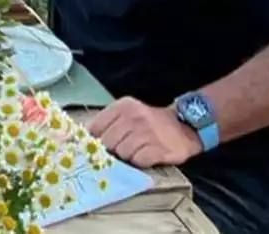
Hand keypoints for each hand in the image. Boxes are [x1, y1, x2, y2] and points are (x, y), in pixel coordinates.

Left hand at [86, 96, 202, 168]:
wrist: (183, 126)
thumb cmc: (149, 122)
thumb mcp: (127, 114)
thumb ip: (108, 123)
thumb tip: (85, 138)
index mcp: (123, 106)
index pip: (95, 127)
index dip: (96, 140)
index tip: (100, 145)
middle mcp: (134, 117)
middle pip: (107, 142)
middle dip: (114, 149)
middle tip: (125, 147)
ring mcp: (147, 132)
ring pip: (122, 153)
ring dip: (128, 156)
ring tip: (138, 149)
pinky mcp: (158, 148)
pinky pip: (138, 161)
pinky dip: (141, 161)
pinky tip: (148, 154)